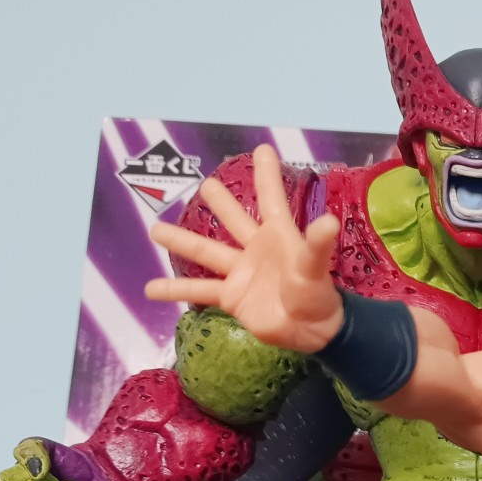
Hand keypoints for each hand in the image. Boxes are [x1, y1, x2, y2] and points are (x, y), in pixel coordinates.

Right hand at [145, 145, 343, 353]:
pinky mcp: (230, 296)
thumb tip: (330, 220)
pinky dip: (175, 290)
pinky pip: (199, 291)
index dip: (266, 175)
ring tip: (155, 229)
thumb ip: (318, 245)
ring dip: (181, 241)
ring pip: (206, 252)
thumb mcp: (315, 267)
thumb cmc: (317, 294)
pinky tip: (151, 288)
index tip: (262, 148)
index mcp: (278, 235)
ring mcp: (240, 272)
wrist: (311, 332)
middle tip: (204, 183)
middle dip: (220, 201)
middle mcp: (255, 248)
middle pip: (233, 220)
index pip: (270, 199)